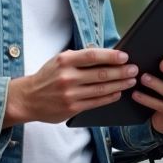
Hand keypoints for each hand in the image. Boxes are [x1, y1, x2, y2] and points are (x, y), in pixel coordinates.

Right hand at [3, 48, 138, 127]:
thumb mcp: (58, 60)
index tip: (125, 56)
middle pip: (101, 73)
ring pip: (101, 89)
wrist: (27, 98)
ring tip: (131, 81)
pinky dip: (110, 97)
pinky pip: (96, 102)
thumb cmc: (47, 77)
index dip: (111, 55)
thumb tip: (103, 54)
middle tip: (134, 69)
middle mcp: (68, 77)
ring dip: (120, 85)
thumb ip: (78, 57)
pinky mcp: (72, 108)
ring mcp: (70, 94)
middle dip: (121, 71)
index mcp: (65, 61)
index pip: (93, 56)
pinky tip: (118, 93)